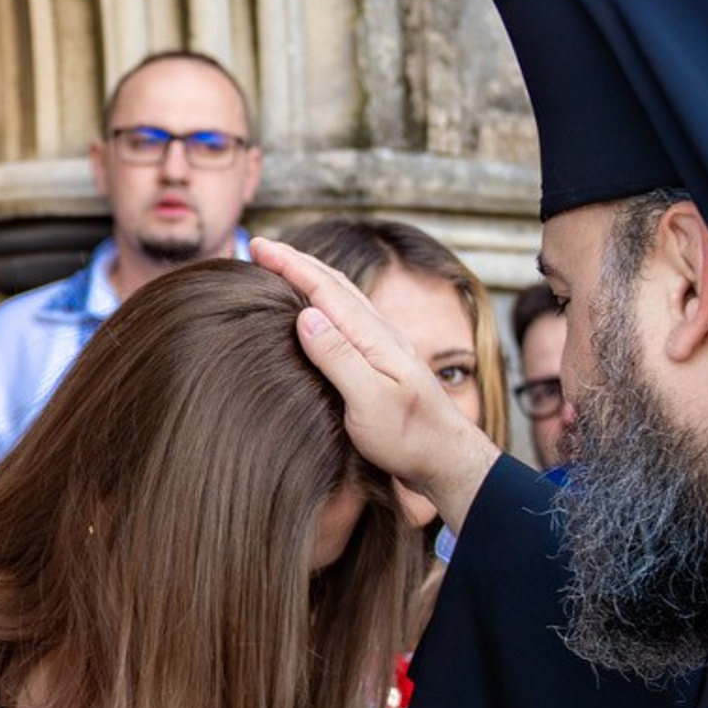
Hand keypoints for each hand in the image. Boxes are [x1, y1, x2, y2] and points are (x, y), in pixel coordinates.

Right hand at [250, 238, 501, 533]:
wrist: (448, 460)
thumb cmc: (410, 438)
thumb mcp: (369, 402)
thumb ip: (338, 357)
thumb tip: (305, 314)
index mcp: (372, 337)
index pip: (325, 289)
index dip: (290, 265)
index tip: (258, 247)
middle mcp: (379, 334)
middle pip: (334, 285)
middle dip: (297, 262)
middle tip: (262, 248)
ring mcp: (383, 347)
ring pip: (343, 299)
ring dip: (312, 278)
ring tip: (286, 269)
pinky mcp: (383, 364)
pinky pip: (348, 319)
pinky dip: (326, 304)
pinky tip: (319, 313)